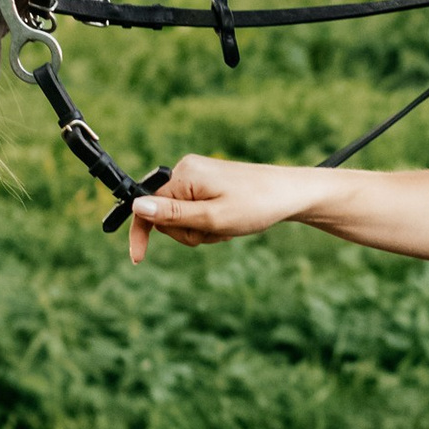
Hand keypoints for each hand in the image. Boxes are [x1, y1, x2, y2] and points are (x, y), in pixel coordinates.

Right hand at [126, 154, 314, 265]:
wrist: (291, 194)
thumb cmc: (256, 205)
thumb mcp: (212, 217)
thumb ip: (173, 214)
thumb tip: (137, 206)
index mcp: (184, 175)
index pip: (146, 206)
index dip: (141, 233)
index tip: (138, 259)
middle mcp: (186, 170)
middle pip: (164, 214)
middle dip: (186, 231)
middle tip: (214, 232)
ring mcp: (198, 175)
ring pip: (181, 216)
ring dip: (200, 229)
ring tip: (226, 227)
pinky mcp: (209, 182)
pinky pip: (196, 210)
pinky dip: (208, 222)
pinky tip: (229, 223)